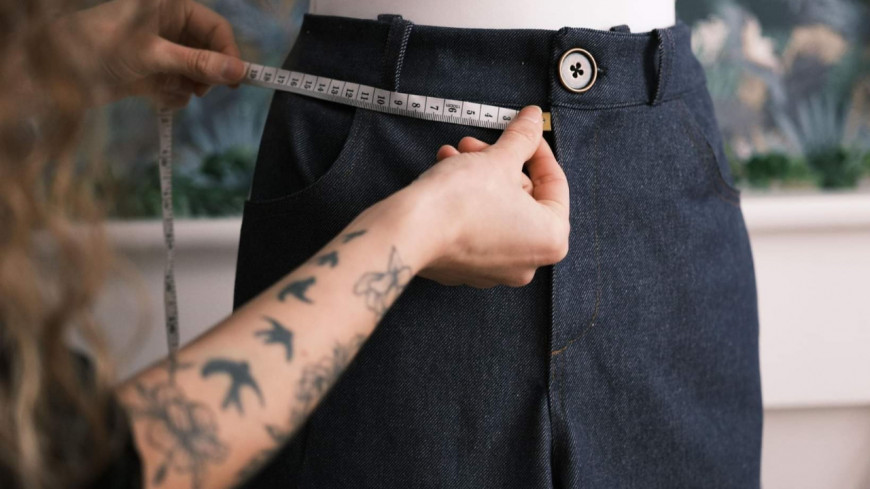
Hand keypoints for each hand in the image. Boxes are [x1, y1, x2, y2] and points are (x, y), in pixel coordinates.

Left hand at [56, 0, 246, 107]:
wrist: (57, 72)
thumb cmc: (101, 47)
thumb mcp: (153, 55)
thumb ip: (197, 64)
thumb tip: (238, 73)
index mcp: (171, 8)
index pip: (215, 28)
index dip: (229, 53)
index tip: (237, 80)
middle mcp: (169, 26)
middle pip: (208, 52)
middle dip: (206, 74)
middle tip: (203, 90)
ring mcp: (161, 50)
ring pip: (195, 72)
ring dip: (189, 87)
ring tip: (173, 92)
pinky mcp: (152, 71)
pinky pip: (178, 85)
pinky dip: (173, 95)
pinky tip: (158, 96)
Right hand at [405, 105, 569, 287]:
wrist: (411, 232)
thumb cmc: (460, 202)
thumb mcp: (498, 159)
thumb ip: (522, 138)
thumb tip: (533, 119)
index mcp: (551, 239)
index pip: (555, 185)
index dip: (537, 150)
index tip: (524, 132)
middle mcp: (528, 263)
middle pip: (523, 198)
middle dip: (499, 164)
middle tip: (480, 144)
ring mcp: (495, 270)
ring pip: (496, 211)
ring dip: (479, 177)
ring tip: (456, 155)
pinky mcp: (465, 270)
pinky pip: (475, 228)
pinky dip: (465, 202)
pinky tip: (446, 176)